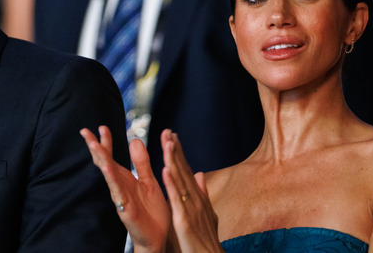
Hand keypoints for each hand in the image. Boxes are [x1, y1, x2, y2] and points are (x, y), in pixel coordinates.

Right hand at [81, 126, 168, 252]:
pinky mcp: (126, 208)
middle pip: (104, 162)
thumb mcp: (149, 180)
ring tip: (93, 144)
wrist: (158, 237)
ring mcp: (120, 196)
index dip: (106, 142)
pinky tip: (107, 168)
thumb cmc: (152, 212)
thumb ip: (142, 162)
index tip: (101, 127)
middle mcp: (120, 185)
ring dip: (101, 159)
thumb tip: (135, 140)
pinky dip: (112, 179)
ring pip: (108, 175)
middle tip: (85, 131)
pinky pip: (118, 191)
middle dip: (95, 147)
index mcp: (125, 178)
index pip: (112, 156)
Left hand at [161, 130, 223, 252]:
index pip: (187, 171)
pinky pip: (176, 200)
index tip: (172, 136)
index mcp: (198, 198)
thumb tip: (200, 174)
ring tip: (167, 143)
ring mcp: (191, 209)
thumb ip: (203, 193)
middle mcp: (196, 200)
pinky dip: (172, 184)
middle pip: (184, 171)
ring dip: (174, 161)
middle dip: (176, 151)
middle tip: (168, 131)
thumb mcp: (207, 214)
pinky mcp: (184, 220)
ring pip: (181, 181)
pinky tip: (165, 170)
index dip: (180, 153)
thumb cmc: (207, 241)